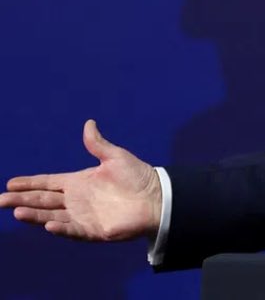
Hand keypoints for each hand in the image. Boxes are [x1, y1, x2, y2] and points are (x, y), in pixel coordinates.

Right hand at [0, 119, 161, 240]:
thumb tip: (89, 123)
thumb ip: (98, 144)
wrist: (159, 196)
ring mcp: (83, 216)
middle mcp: (76, 200)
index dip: (29, 184)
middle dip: (21, 201)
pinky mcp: (94, 230)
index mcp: (78, 182)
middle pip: (43, 201)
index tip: (9, 184)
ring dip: (35, 215)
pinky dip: (61, 228)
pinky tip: (48, 225)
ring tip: (17, 212)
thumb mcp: (115, 157)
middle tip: (0, 200)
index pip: (47, 183)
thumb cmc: (139, 176)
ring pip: (52, 215)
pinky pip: (73, 229)